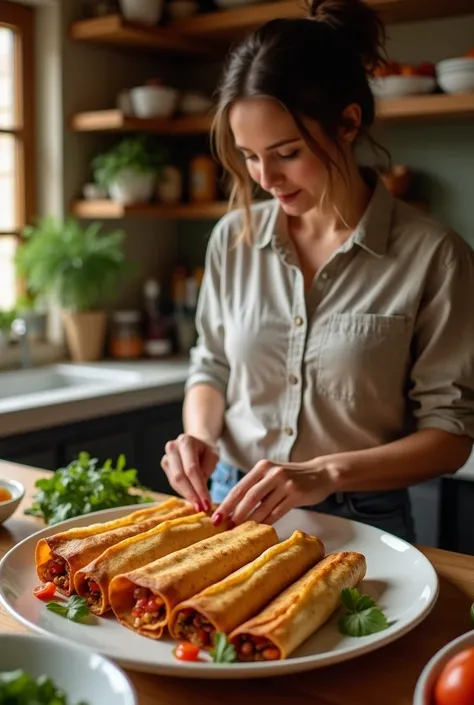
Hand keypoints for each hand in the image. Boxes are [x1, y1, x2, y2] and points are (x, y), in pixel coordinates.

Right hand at [161, 434, 218, 512]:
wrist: (196, 443)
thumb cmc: (206, 450)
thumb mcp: (213, 456)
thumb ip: (207, 470)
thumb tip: (200, 490)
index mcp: (186, 442)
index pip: (192, 469)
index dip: (199, 488)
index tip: (207, 503)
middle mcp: (173, 447)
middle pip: (180, 476)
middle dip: (192, 495)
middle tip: (202, 508)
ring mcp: (166, 456)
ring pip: (174, 482)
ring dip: (187, 496)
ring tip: (199, 506)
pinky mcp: (165, 465)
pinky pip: (172, 483)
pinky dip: (183, 493)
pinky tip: (193, 499)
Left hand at [211, 457, 339, 525]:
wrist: (321, 473)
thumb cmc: (292, 476)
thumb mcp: (272, 474)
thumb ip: (256, 485)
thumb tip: (233, 507)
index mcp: (262, 467)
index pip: (240, 487)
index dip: (226, 503)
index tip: (215, 516)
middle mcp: (272, 473)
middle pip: (248, 496)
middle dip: (234, 513)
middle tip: (223, 526)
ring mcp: (285, 483)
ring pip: (262, 506)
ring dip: (250, 520)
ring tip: (239, 530)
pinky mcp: (296, 494)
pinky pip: (278, 512)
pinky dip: (267, 522)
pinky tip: (260, 529)